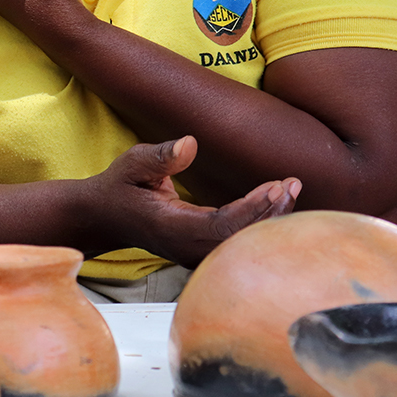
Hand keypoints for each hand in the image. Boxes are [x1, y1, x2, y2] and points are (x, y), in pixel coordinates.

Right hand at [86, 136, 300, 267]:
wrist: (104, 217)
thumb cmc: (120, 187)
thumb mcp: (131, 164)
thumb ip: (160, 156)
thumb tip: (190, 143)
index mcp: (172, 228)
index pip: (222, 225)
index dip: (252, 209)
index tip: (275, 187)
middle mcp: (187, 247)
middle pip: (239, 239)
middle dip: (269, 213)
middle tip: (291, 183)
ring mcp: (194, 253)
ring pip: (240, 243)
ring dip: (269, 218)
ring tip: (291, 188)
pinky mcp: (201, 250)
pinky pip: (236, 241)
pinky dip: (258, 222)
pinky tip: (277, 202)